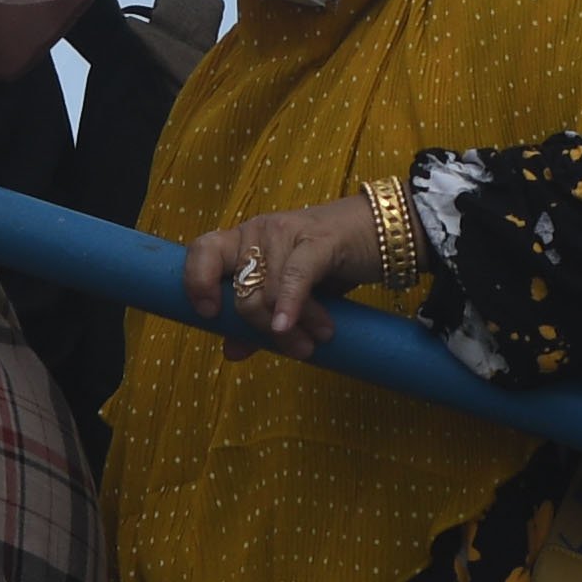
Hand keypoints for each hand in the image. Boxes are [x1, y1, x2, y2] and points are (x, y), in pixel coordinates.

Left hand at [176, 194, 389, 356]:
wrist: (385, 232)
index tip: (208, 314)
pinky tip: (289, 328)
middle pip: (240, 288)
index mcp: (244, 239)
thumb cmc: (331, 263)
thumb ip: (260, 319)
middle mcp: (258, 230)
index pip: (202, 251)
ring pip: (268, 291)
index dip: (197, 281)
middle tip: (294, 348)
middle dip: (261, 327)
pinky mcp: (318, 239)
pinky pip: (294, 277)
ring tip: (316, 340)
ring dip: (292, 325)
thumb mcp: (291, 294)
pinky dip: (290, 306)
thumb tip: (231, 352)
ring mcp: (286, 230)